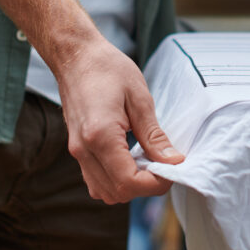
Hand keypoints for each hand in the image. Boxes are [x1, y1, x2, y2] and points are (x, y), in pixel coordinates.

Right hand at [58, 38, 184, 203]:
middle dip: (145, 187)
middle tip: (164, 166)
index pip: (129, 181)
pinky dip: (116, 180)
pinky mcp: (77, 150)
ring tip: (149, 163)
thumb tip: (173, 161)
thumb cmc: (108, 69)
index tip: (174, 168)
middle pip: (117, 193)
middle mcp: (84, 150)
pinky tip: (132, 160)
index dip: (156, 183)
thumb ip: (154, 135)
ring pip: (104, 192)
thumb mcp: (139, 98)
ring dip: (130, 186)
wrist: (76, 56)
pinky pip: (96, 180)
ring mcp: (77, 152)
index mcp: (100, 135)